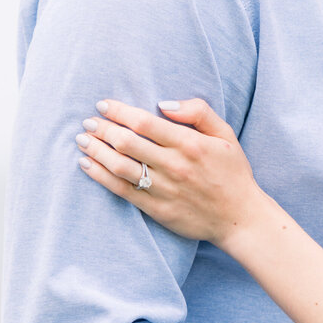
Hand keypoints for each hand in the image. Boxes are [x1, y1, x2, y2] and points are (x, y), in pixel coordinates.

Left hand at [75, 97, 263, 246]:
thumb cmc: (232, 173)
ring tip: (82, 140)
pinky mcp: (157, 209)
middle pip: (127, 143)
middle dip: (102, 129)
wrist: (239, 218)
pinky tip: (87, 165)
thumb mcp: (225, 134)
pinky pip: (122, 191)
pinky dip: (101, 177)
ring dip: (96, 151)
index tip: (104, 105)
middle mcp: (174, 166)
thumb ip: (199, 111)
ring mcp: (164, 189)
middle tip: (87, 122)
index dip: (119, 112)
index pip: (144, 123)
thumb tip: (164, 103)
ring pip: (120, 166)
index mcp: (190, 144)